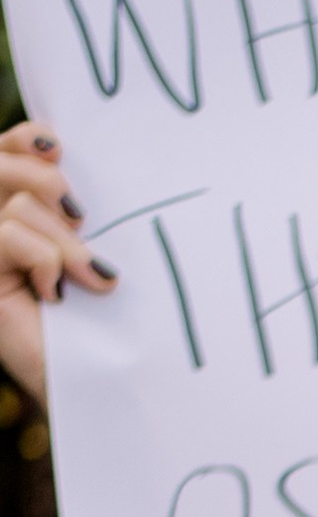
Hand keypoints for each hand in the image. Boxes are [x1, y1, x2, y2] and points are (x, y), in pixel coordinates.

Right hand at [0, 123, 115, 400]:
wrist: (105, 377)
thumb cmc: (108, 315)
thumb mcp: (96, 247)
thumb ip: (74, 209)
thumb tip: (63, 156)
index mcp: (19, 210)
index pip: (10, 148)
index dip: (29, 139)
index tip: (59, 151)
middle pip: (0, 163)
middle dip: (46, 182)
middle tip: (79, 219)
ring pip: (15, 205)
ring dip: (65, 241)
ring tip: (91, 276)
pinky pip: (8, 236)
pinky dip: (45, 262)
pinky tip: (56, 295)